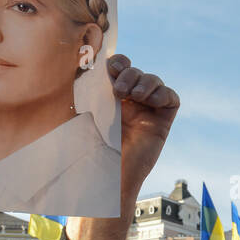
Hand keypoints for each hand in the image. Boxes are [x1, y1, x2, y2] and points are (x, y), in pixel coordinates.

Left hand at [65, 55, 178, 239]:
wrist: (107, 177)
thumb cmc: (91, 153)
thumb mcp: (82, 118)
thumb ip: (83, 94)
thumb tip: (68, 67)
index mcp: (111, 100)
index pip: (120, 69)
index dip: (119, 63)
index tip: (110, 68)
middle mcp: (131, 104)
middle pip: (138, 72)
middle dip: (130, 74)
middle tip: (118, 90)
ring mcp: (147, 112)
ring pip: (154, 81)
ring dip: (145, 81)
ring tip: (134, 95)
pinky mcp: (162, 123)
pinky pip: (171, 98)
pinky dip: (162, 93)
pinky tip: (149, 101)